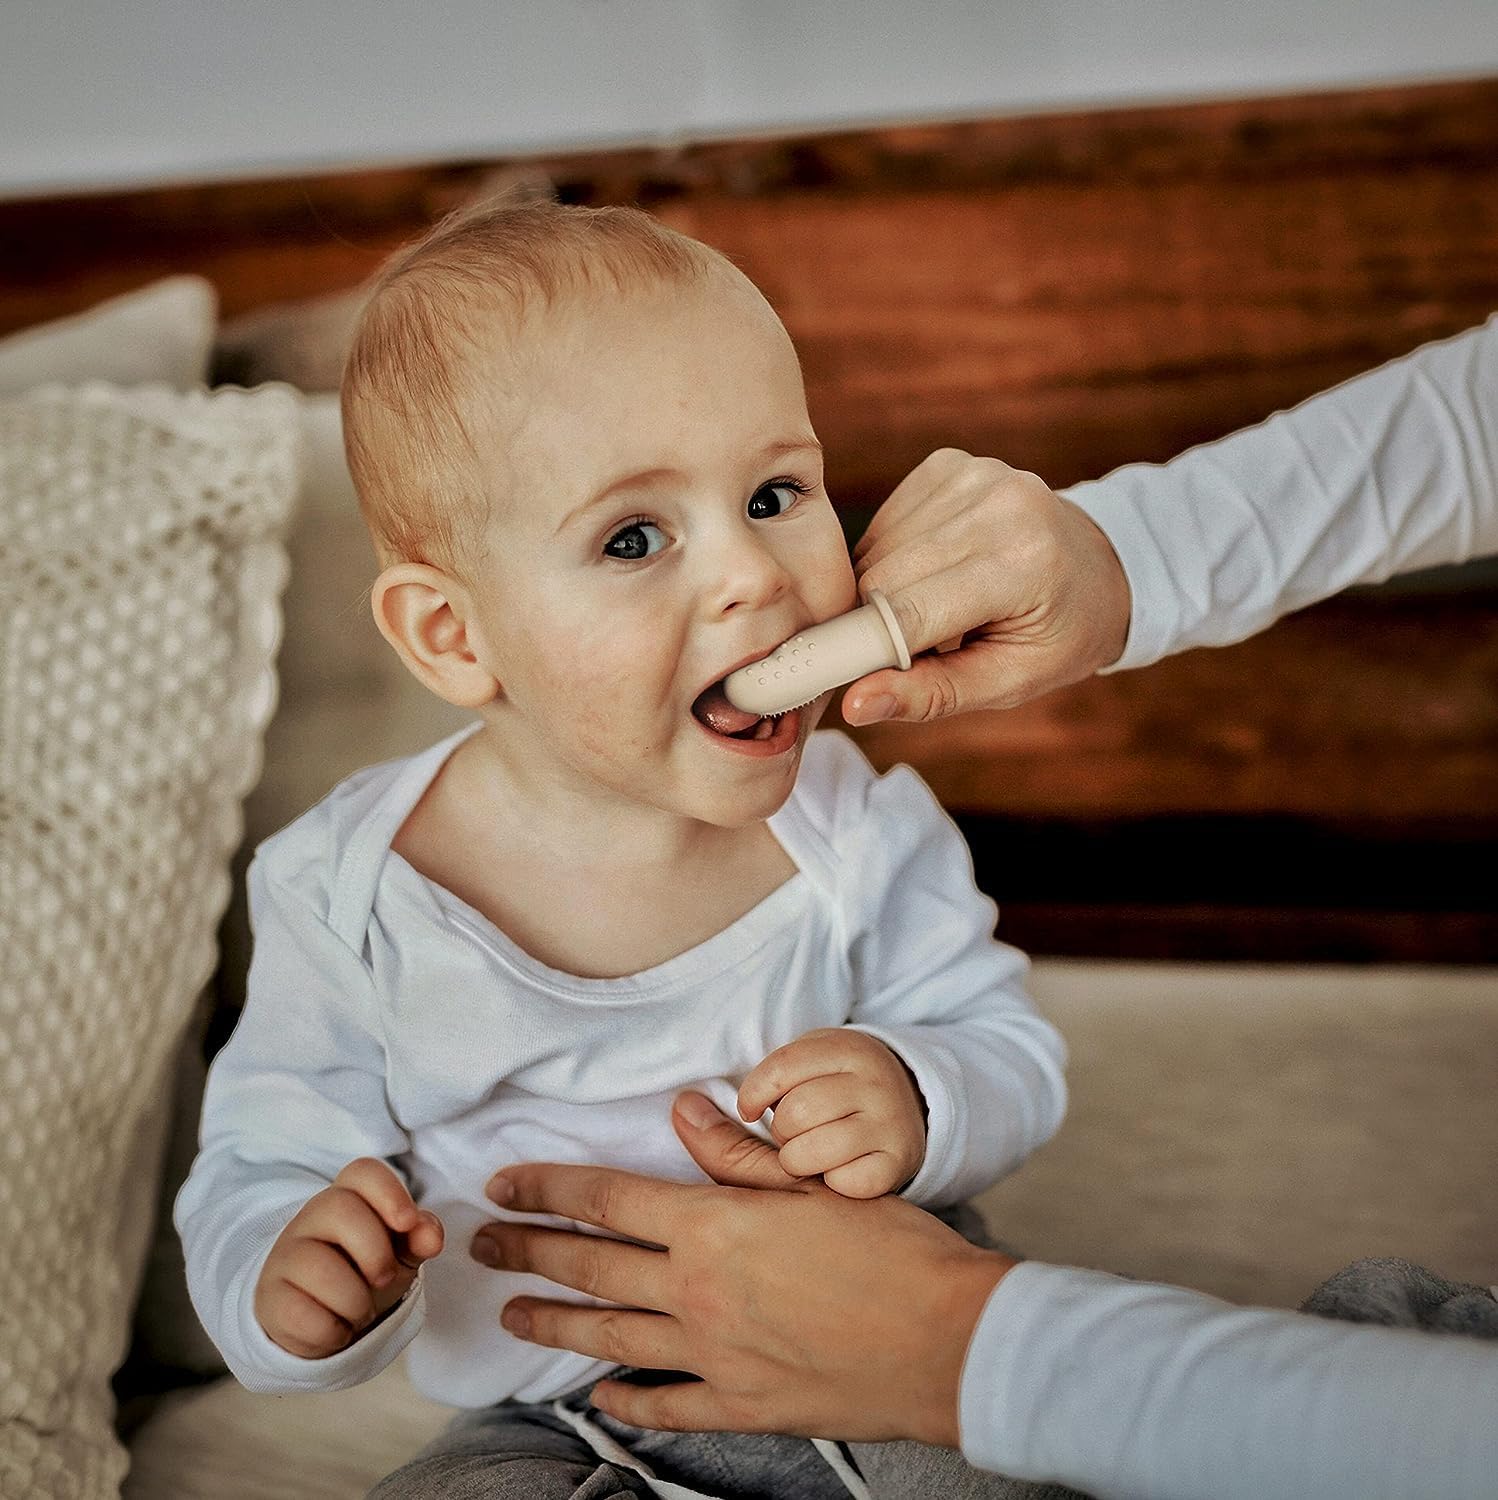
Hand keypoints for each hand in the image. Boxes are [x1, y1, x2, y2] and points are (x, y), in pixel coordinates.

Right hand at [254, 1157, 443, 1358]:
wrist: (326, 1319)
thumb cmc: (368, 1272)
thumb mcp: (401, 1253)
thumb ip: (420, 1237)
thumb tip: (431, 1236)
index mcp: (349, 1196)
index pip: (362, 1171)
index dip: (388, 1191)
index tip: (408, 1222)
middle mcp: (311, 1217)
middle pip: (340, 1209)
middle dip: (375, 1251)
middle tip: (384, 1278)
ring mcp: (284, 1254)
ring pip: (318, 1267)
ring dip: (355, 1301)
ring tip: (360, 1310)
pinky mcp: (269, 1296)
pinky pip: (301, 1312)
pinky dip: (332, 1330)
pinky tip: (336, 1328)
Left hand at [471, 1092, 1012, 1443]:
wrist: (947, 1341)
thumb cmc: (891, 1250)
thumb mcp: (813, 1184)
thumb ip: (738, 1153)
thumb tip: (682, 1109)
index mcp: (713, 1226)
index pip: (606, 1198)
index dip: (547, 1187)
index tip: (504, 1183)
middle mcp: (697, 1291)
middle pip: (591, 1267)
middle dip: (529, 1252)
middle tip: (483, 1245)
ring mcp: (714, 1353)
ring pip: (610, 1337)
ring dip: (553, 1325)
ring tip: (511, 1316)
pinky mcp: (741, 1404)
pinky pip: (666, 1404)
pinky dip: (627, 1400)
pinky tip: (600, 1397)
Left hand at [737, 1028, 924, 1198]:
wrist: (911, 1105)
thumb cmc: (837, 1087)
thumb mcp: (808, 1066)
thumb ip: (757, 1087)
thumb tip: (682, 1108)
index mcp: (848, 1048)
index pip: (780, 1069)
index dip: (752, 1094)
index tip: (749, 1108)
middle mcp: (875, 1083)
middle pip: (793, 1114)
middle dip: (780, 1130)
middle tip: (794, 1132)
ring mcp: (890, 1124)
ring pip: (808, 1152)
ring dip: (795, 1160)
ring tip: (809, 1152)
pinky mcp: (897, 1164)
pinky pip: (841, 1184)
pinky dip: (829, 1185)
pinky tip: (836, 1172)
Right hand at [844, 448, 1130, 723]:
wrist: (1100, 568)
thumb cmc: (1057, 635)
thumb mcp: (1010, 682)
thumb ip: (932, 693)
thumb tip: (855, 703)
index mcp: (1026, 563)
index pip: (911, 611)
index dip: (865, 648)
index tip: (840, 677)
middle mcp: (1001, 503)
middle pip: (883, 576)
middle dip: (875, 621)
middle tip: (904, 650)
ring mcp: (975, 474)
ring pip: (875, 549)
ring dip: (883, 589)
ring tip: (932, 609)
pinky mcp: (949, 464)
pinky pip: (884, 522)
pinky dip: (891, 557)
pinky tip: (929, 573)